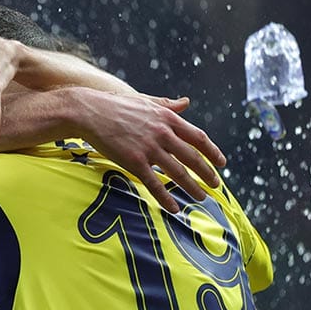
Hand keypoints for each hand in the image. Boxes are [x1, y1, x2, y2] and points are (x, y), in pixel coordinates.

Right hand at [68, 89, 225, 213]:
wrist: (89, 111)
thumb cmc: (115, 105)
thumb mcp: (145, 101)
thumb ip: (167, 104)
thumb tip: (186, 101)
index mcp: (167, 118)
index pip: (198, 137)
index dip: (212, 152)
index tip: (221, 163)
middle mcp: (162, 133)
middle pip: (192, 157)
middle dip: (207, 173)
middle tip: (216, 186)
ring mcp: (149, 148)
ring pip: (178, 173)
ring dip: (192, 188)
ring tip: (201, 198)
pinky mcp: (134, 161)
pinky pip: (154, 184)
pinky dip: (166, 198)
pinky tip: (174, 208)